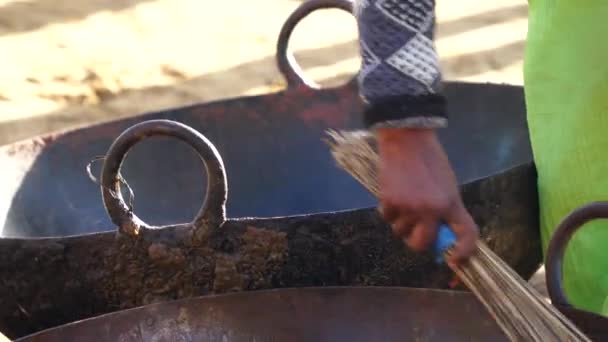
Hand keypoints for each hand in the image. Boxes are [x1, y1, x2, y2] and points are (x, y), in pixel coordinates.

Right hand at [377, 127, 477, 265]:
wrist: (406, 139)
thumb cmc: (430, 159)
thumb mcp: (446, 185)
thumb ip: (445, 209)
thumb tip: (439, 232)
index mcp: (451, 203)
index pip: (466, 234)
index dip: (463, 252)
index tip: (454, 260)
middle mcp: (431, 209)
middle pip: (422, 244)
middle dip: (418, 242)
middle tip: (417, 232)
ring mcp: (408, 207)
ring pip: (401, 231)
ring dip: (402, 222)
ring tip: (404, 201)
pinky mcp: (389, 201)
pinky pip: (387, 217)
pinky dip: (389, 210)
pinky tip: (393, 193)